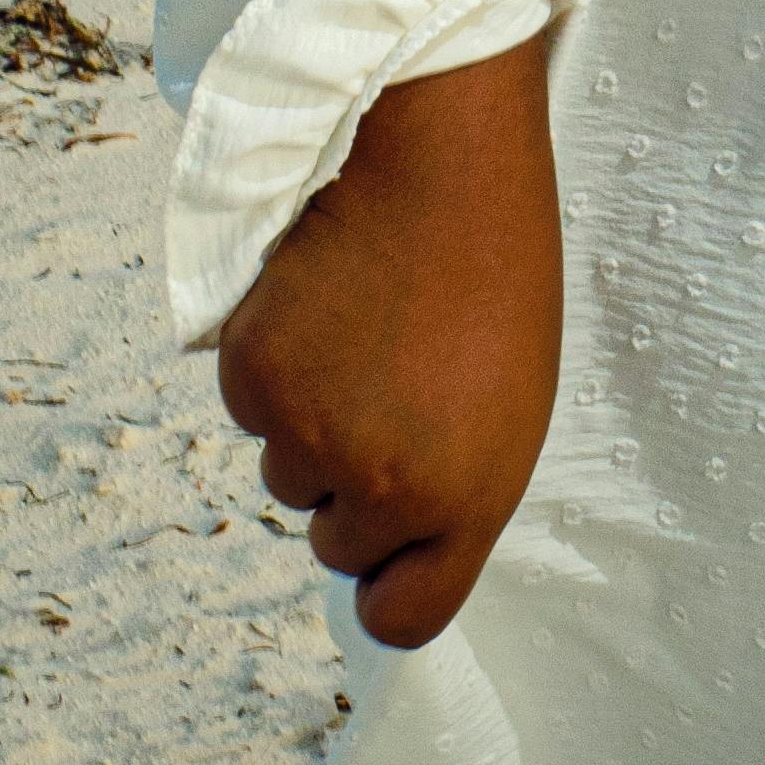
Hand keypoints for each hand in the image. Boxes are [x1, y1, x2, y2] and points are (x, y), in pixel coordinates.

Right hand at [214, 34, 562, 650]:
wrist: (440, 148)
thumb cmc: (495, 264)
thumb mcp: (514, 398)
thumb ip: (457, 485)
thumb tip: (394, 542)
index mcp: (470, 496)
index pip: (404, 616)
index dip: (392, 581)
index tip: (395, 549)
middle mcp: (385, 484)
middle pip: (337, 544)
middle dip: (356, 486)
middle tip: (394, 390)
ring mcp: (309, 433)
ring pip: (286, 475)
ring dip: (312, 423)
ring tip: (365, 332)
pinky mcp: (252, 375)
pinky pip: (250, 409)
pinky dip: (274, 367)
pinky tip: (322, 302)